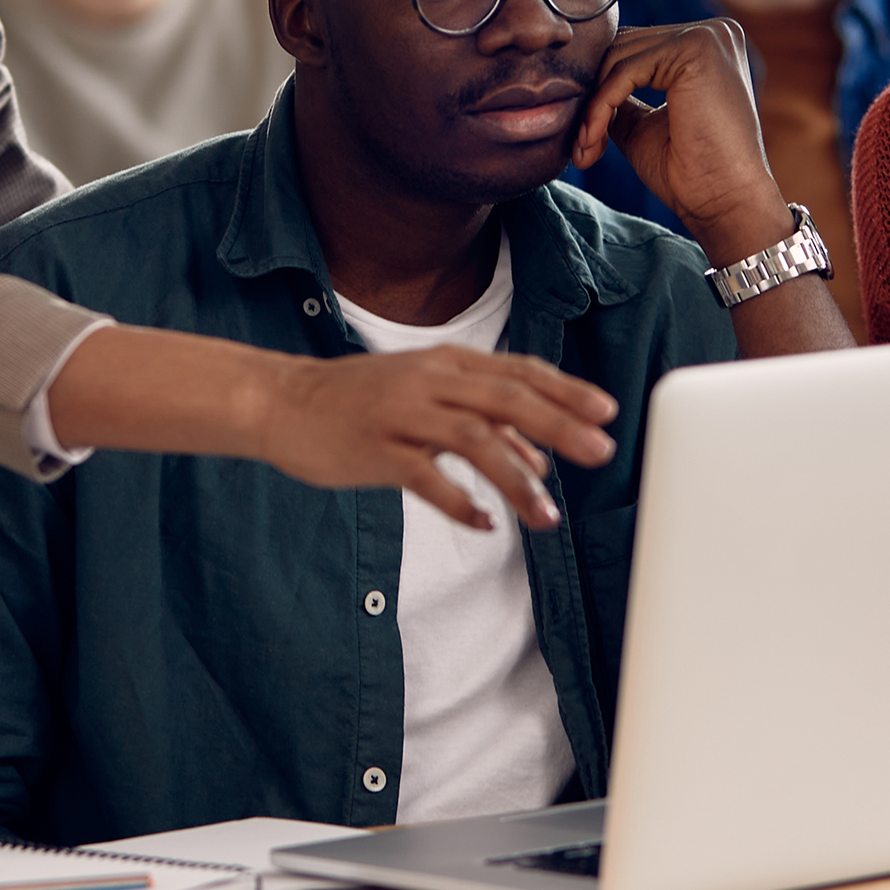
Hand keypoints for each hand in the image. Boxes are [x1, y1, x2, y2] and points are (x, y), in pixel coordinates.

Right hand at [43, 327, 615, 532]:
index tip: (607, 412)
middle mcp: (429, 382)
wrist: (282, 402)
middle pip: (508, 399)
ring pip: (474, 441)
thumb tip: (540, 457)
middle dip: (561, 426)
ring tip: (546, 518)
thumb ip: (481, 423)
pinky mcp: (376, 451)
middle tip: (602, 452)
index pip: (519, 372)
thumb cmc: (360, 401)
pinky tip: (484, 526)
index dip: (565, 391)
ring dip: (517, 480)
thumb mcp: (425, 399)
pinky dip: (460, 503)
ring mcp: (402, 415)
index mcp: (446, 364)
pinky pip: (427, 479)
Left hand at [568, 19, 791, 264]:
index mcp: (706, 46)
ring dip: (593, 106)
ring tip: (587, 149)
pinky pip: (626, 71)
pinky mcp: (696, 50)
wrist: (725, 202)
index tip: (584, 136)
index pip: (633, 48)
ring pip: (619, 57)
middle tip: (581, 146)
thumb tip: (581, 81)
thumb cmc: (690, 172)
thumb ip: (620, 96)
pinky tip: (594, 140)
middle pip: (623, 46)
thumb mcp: (643, 124)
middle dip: (593, 96)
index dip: (600, 88)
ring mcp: (707, 37)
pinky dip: (602, 106)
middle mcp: (713, 32)